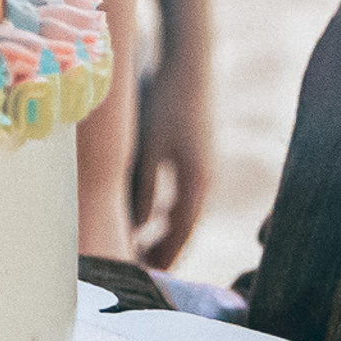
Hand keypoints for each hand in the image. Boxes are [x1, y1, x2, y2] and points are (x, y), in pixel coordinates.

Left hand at [131, 50, 213, 269]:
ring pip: (183, 210)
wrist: (190, 63)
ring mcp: (204, 166)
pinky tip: (149, 214)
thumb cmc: (165, 103)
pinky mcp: (197, 153)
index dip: (162, 257)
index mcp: (196, 183)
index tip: (145, 277)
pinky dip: (167, 209)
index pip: (180, 234)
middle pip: (184, 227)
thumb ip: (142, 189)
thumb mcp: (147, 149)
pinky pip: (183, 194)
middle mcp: (205, 179)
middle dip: (163, 249)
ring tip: (140, 247)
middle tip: (139, 270)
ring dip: (164, 230)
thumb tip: (135, 227)